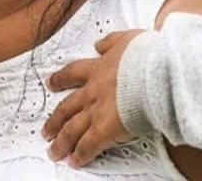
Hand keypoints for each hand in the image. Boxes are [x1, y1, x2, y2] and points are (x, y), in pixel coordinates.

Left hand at [41, 29, 143, 166]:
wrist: (156, 72)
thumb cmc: (148, 56)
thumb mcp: (127, 39)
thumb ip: (111, 41)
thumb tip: (99, 43)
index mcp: (98, 68)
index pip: (73, 73)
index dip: (60, 79)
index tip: (51, 83)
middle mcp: (92, 91)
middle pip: (66, 107)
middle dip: (54, 120)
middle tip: (45, 129)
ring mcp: (96, 111)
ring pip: (71, 129)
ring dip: (61, 142)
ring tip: (54, 151)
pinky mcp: (104, 129)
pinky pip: (87, 146)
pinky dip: (80, 155)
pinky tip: (75, 162)